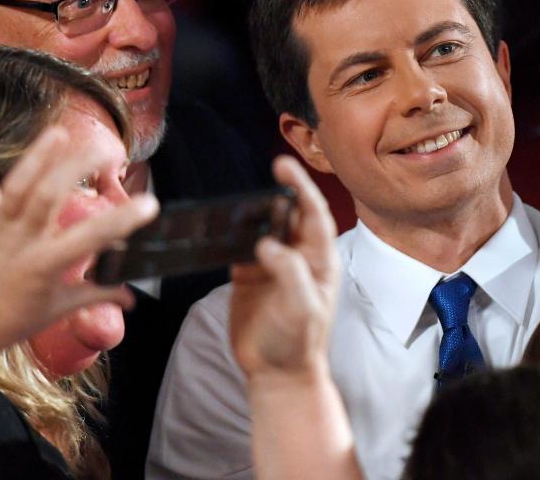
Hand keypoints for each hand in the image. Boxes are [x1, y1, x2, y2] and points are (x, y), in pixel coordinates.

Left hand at [0, 129, 158, 358]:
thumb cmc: (7, 323)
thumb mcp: (58, 308)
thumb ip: (96, 295)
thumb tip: (129, 297)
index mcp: (48, 263)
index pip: (94, 237)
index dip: (124, 219)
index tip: (149, 204)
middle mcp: (24, 239)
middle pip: (53, 193)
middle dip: (80, 166)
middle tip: (108, 149)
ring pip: (21, 185)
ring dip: (40, 156)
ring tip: (61, 133)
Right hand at [229, 155, 339, 379]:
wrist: (277, 373)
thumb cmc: (299, 342)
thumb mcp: (303, 309)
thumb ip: (290, 274)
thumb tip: (268, 243)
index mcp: (319, 260)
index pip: (314, 215)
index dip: (302, 188)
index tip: (286, 167)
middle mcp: (297, 256)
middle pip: (288, 214)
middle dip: (280, 190)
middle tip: (270, 168)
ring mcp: (271, 264)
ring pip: (262, 226)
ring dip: (252, 211)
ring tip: (240, 197)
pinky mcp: (247, 274)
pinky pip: (238, 245)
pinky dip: (230, 234)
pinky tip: (219, 223)